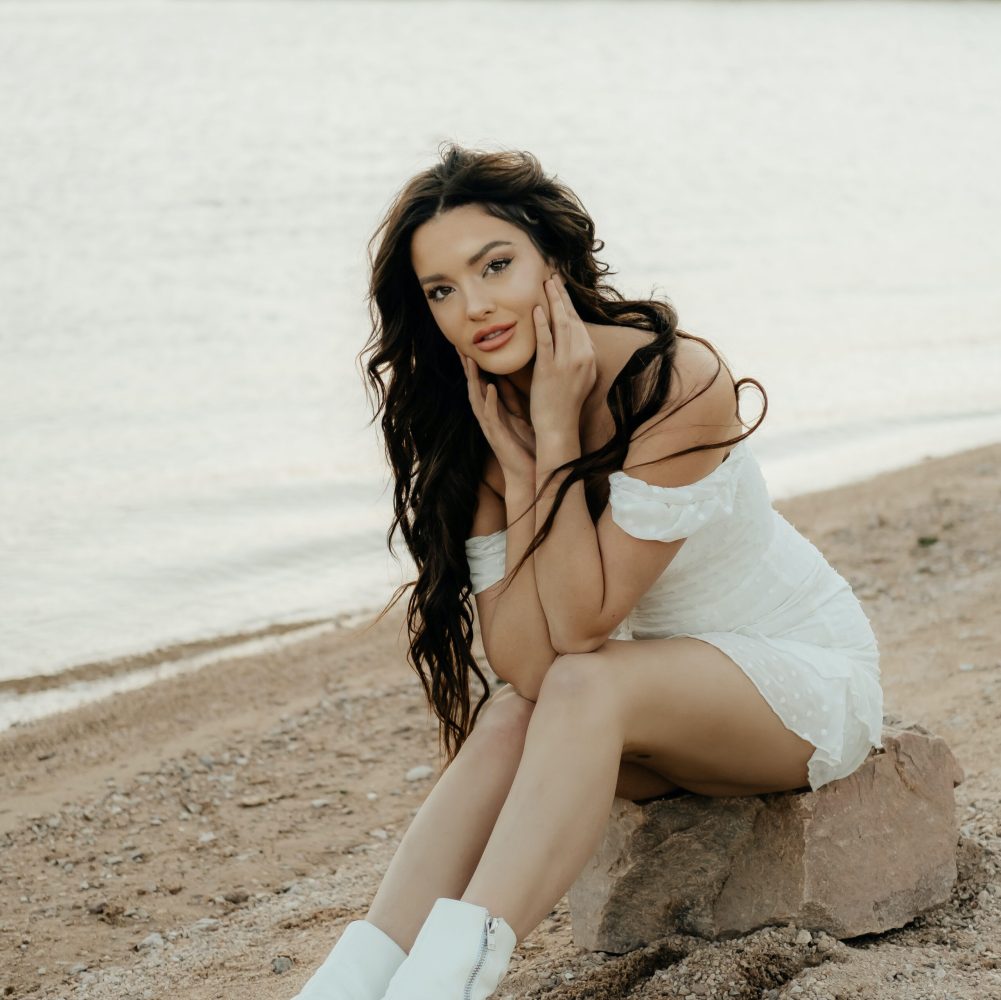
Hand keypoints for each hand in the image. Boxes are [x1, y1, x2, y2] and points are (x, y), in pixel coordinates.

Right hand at [456, 346, 535, 482]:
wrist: (530, 474)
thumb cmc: (525, 447)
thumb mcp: (519, 417)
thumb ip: (511, 400)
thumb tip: (505, 379)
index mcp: (493, 411)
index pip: (480, 383)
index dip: (474, 364)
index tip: (469, 343)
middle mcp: (487, 417)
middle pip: (472, 386)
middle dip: (466, 366)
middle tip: (459, 345)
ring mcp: (490, 426)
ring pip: (476, 398)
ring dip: (473, 379)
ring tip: (470, 360)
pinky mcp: (497, 436)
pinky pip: (491, 415)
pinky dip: (490, 401)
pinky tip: (490, 388)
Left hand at [530, 273, 596, 434]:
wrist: (560, 426)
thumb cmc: (565, 404)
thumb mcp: (580, 377)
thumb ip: (578, 358)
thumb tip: (574, 341)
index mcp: (589, 357)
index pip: (579, 324)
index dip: (569, 304)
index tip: (561, 289)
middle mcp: (582, 357)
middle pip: (572, 319)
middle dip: (561, 296)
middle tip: (552, 277)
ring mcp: (566, 363)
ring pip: (561, 326)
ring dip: (553, 302)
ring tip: (545, 284)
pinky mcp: (550, 370)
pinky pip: (546, 342)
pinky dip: (542, 324)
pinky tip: (537, 309)